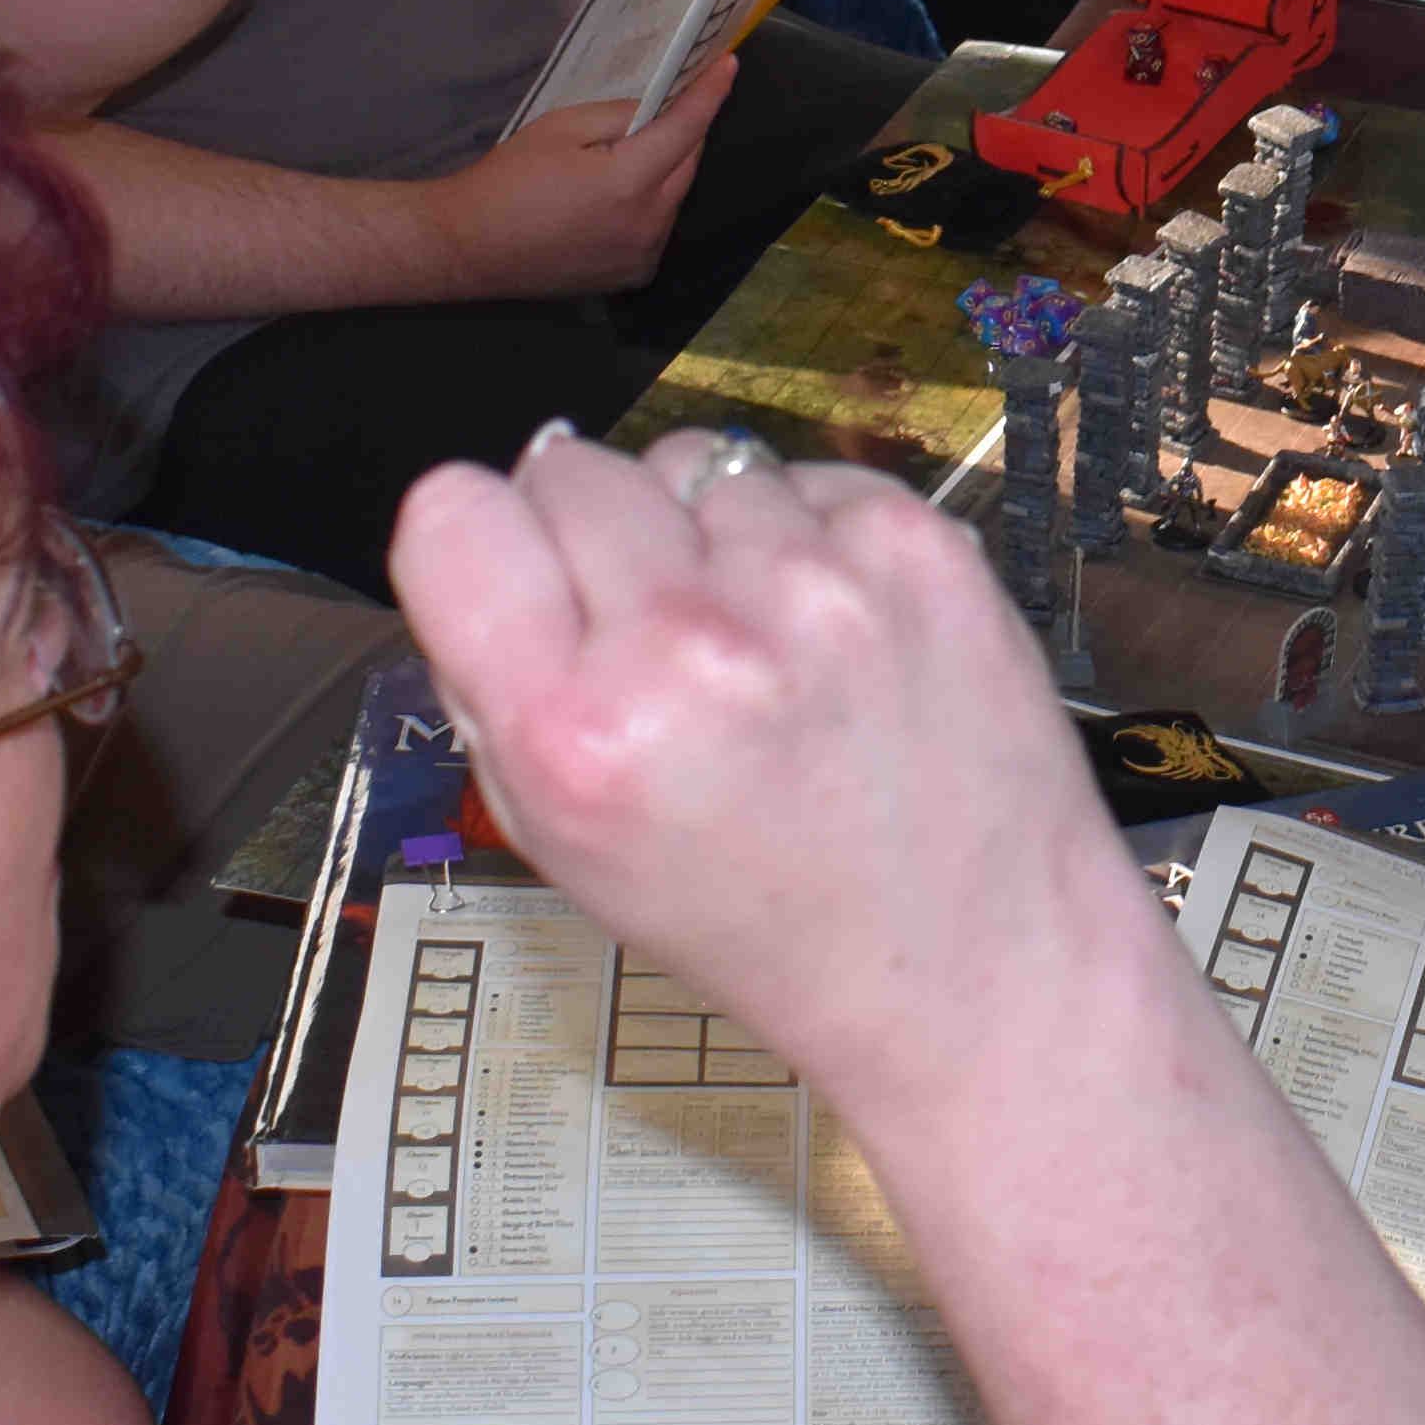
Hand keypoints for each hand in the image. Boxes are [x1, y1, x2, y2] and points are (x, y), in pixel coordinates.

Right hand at [384, 425, 1137, 1119]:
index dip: (483, 541)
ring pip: (699, 464)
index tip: (522, 577)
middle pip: (572, 470)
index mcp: (577, 733)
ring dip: (713, 538)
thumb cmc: (765, 919)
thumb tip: (475, 533)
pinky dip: (811, 539)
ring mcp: (816, 586)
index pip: (453, 514)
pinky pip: (809, 480)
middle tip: (656, 634)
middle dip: (598, 539)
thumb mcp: (567, 848)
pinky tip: (838, 637)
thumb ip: (495, 687)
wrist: (970, 961)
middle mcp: (691, 645)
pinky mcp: (918, 549)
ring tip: (765, 651)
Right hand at [421, 44, 735, 298]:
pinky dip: (649, 205)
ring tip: (622, 157)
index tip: (728, 64)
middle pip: (687, 165)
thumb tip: (656, 109)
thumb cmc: (508, 181)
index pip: (686, 129)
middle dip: (681, 132)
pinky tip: (613, 198)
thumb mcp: (560, 128)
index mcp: (629, 184)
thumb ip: (618, 115)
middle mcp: (647, 226)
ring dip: (663, 171)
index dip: (708, 94)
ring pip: (673, 197)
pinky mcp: (632, 275)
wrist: (468, 248)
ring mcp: (642, 256)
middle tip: (664, 106)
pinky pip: (657, 227)